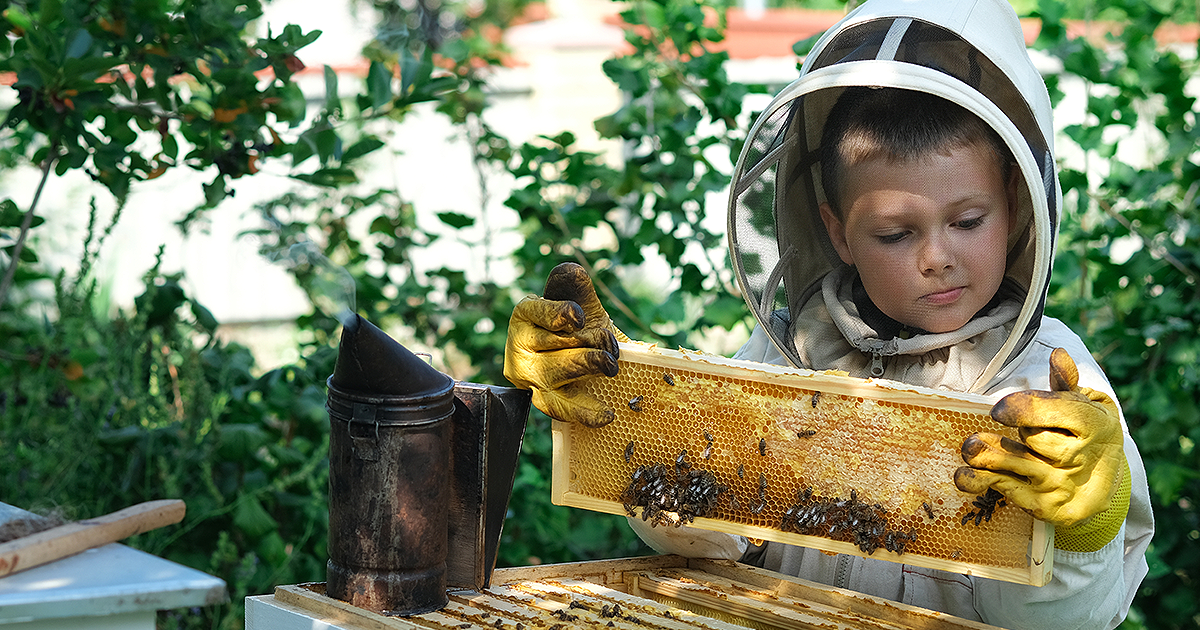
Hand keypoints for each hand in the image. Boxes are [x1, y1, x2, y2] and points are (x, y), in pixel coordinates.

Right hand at [503, 262, 623, 426]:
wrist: (578, 359)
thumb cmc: (578, 327)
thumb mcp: (578, 303)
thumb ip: (576, 287)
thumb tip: (572, 271)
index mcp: (525, 314)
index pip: (540, 312)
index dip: (561, 315)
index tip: (579, 318)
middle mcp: (520, 345)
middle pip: (554, 342)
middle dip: (589, 341)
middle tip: (609, 346)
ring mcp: (528, 375)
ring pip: (555, 372)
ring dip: (588, 366)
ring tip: (610, 366)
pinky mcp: (542, 400)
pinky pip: (560, 408)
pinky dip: (584, 411)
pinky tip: (606, 414)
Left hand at [954, 348, 1125, 529]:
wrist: (1105, 488)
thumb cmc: (1090, 436)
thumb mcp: (1089, 406)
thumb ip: (1067, 384)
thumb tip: (1057, 356)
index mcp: (1097, 426)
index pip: (1058, 412)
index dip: (1024, 408)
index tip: (999, 411)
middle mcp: (1082, 459)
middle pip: (1034, 437)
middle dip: (1016, 430)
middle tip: (1004, 425)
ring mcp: (1063, 485)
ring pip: (1016, 463)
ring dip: (987, 454)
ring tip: (971, 446)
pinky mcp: (1047, 507)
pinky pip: (1008, 490)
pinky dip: (982, 481)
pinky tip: (963, 475)